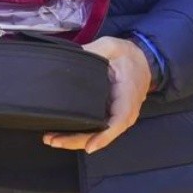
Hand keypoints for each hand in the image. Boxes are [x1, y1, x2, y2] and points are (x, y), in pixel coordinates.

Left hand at [44, 36, 151, 153]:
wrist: (140, 61)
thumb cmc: (127, 55)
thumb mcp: (112, 46)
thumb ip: (94, 50)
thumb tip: (73, 56)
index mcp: (127, 96)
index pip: (118, 121)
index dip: (104, 136)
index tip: (89, 145)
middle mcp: (124, 112)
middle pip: (102, 134)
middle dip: (78, 140)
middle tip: (53, 140)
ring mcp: (115, 116)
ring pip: (96, 135)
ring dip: (74, 140)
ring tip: (51, 139)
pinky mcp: (107, 115)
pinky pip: (94, 129)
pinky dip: (78, 134)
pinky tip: (60, 135)